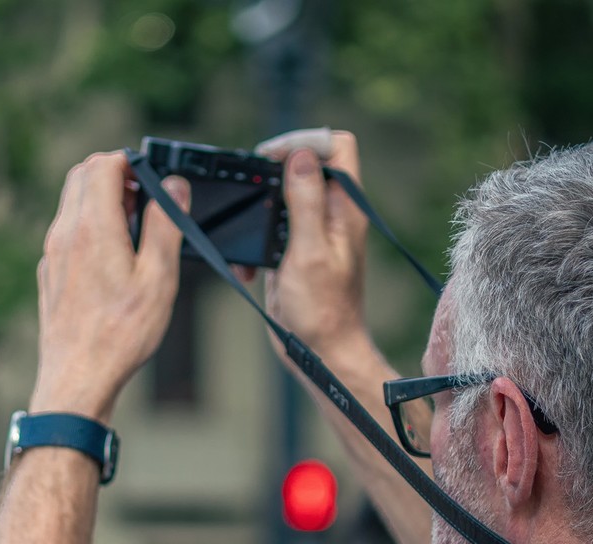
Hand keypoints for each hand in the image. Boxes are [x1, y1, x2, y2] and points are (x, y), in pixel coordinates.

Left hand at [30, 152, 189, 419]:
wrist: (79, 379)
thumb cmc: (121, 334)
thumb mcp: (158, 278)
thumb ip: (166, 226)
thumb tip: (174, 187)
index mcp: (93, 227)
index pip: (103, 165)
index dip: (131, 162)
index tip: (152, 177)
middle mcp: (65, 233)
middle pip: (81, 175)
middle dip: (114, 174)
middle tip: (145, 199)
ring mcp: (53, 253)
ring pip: (72, 203)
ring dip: (101, 200)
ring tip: (133, 230)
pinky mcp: (50, 273)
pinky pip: (67, 231)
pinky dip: (90, 226)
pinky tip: (113, 259)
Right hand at [257, 130, 370, 360]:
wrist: (321, 352)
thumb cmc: (323, 310)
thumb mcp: (309, 250)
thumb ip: (306, 201)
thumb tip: (301, 155)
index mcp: (345, 207)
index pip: (337, 147)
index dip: (305, 143)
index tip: (274, 158)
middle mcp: (332, 214)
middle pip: (305, 165)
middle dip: (272, 173)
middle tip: (251, 189)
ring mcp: (313, 232)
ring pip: (284, 195)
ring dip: (260, 209)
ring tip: (248, 226)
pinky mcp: (294, 251)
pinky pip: (272, 228)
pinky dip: (256, 239)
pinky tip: (250, 265)